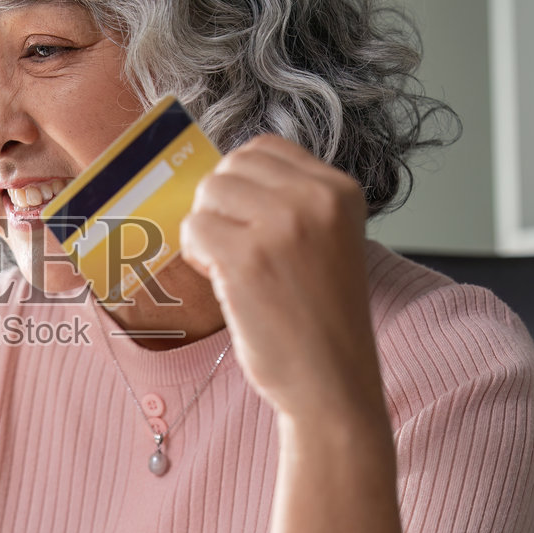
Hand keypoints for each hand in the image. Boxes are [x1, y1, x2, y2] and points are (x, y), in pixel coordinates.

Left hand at [180, 135, 383, 420]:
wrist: (333, 383)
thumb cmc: (320, 319)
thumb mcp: (327, 240)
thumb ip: (289, 201)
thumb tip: (221, 174)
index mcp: (340, 190)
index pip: (263, 149)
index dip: (241, 185)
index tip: (250, 223)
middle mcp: (315, 199)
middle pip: (230, 167)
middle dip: (221, 207)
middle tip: (240, 252)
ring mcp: (282, 225)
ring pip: (208, 193)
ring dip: (207, 230)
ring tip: (234, 268)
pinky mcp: (247, 257)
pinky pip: (193, 229)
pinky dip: (196, 256)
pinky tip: (225, 283)